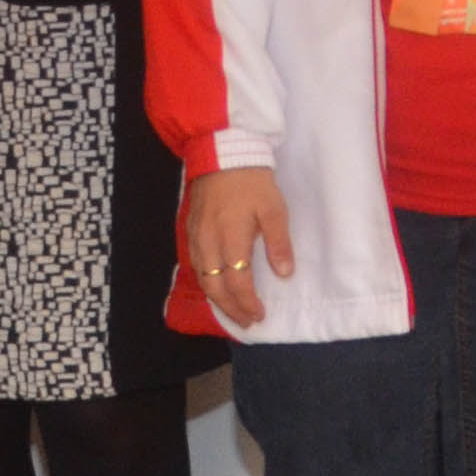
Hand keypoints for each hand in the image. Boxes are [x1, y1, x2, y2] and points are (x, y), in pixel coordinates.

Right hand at [186, 166, 292, 327]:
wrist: (223, 154)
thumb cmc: (252, 182)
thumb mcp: (274, 208)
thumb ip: (278, 242)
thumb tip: (284, 273)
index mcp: (230, 237)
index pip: (236, 282)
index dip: (247, 302)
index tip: (260, 314)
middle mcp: (208, 242)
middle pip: (215, 287)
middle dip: (231, 309)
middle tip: (247, 321)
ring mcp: (196, 237)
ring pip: (203, 279)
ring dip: (218, 299)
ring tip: (234, 311)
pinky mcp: (190, 231)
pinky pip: (196, 265)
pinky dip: (207, 283)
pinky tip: (218, 287)